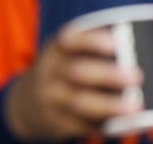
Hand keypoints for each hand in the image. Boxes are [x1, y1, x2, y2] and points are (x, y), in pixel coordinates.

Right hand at [6, 24, 143, 141]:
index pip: (69, 40)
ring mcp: (51, 98)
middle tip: (136, 76)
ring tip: (134, 106)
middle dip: (107, 74)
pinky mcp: (55, 122)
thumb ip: (92, 51)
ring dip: (108, 104)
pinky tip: (123, 122)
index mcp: (56, 49)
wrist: (28, 102)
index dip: (92, 41)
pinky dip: (104, 124)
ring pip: (79, 101)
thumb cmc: (62, 72)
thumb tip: (132, 56)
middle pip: (76, 71)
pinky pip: (81, 125)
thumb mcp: (66, 55)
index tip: (116, 44)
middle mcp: (49, 71)